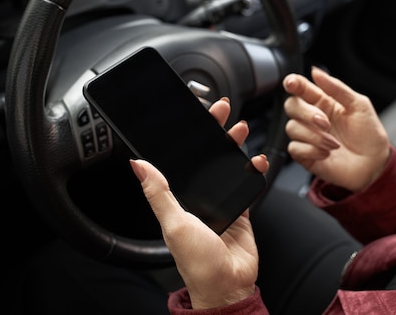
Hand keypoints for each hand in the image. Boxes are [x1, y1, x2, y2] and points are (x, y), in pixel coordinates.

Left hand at [130, 97, 268, 309]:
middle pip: (208, 155)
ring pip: (229, 165)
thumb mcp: (173, 223)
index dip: (191, 135)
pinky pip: (248, 183)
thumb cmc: (196, 262)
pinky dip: (254, 170)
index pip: (183, 158)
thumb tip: (137, 164)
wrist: (227, 284)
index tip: (197, 115)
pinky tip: (257, 161)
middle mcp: (199, 196)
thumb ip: (158, 192)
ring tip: (241, 129)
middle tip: (223, 110)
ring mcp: (221, 201)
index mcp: (179, 198)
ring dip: (235, 145)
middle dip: (216, 131)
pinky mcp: (241, 208)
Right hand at [283, 67, 389, 191]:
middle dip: (306, 114)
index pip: (300, 88)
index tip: (293, 84)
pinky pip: (294, 148)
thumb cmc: (369, 134)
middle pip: (291, 106)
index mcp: (323, 101)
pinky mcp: (306, 155)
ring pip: (292, 128)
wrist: (374, 163)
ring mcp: (308, 136)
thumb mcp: (359, 105)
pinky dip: (311, 150)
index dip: (293, 83)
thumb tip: (317, 72)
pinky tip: (326, 153)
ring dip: (314, 136)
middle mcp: (312, 117)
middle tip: (325, 123)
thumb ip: (337, 88)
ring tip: (334, 144)